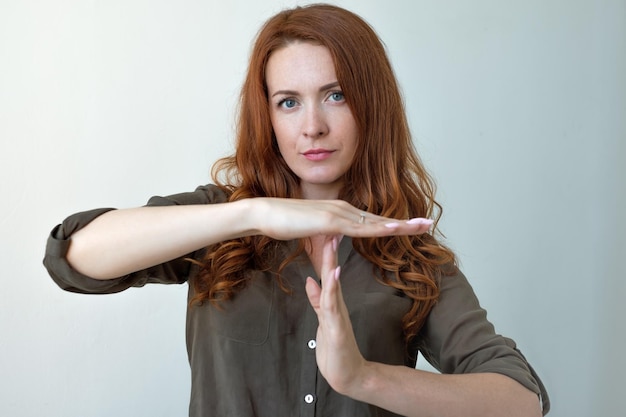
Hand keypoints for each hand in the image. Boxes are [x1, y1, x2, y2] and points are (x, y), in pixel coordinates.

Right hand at [251, 198, 432, 240]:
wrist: (265, 214)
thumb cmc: (284, 223)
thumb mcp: (310, 235)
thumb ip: (323, 239)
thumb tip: (331, 244)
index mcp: (340, 213)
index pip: (372, 221)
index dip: (392, 224)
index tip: (411, 226)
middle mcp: (344, 210)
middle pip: (380, 219)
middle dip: (405, 222)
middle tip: (429, 223)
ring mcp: (338, 213)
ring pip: (375, 222)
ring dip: (400, 224)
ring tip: (422, 225)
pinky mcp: (330, 220)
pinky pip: (360, 227)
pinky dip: (379, 228)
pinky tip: (394, 229)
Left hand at [305, 235, 366, 394]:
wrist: (349, 376)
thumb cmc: (336, 349)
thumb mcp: (323, 319)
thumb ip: (317, 300)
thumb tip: (310, 280)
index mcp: (332, 302)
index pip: (328, 272)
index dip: (325, 252)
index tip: (323, 230)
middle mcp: (337, 304)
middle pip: (332, 273)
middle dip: (329, 250)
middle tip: (330, 226)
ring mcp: (338, 315)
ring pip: (333, 285)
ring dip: (331, 264)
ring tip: (331, 243)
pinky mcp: (337, 327)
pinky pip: (332, 305)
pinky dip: (331, 289)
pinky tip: (332, 275)